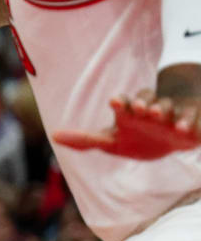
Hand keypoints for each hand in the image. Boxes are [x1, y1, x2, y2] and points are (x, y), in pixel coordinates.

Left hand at [54, 94, 200, 159]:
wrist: (173, 138)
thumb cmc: (138, 138)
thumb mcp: (112, 142)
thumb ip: (85, 140)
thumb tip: (54, 135)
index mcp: (129, 113)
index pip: (123, 103)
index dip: (120, 102)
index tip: (115, 102)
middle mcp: (150, 109)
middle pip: (145, 99)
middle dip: (142, 103)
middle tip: (140, 109)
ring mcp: (171, 113)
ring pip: (167, 106)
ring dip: (163, 109)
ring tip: (159, 114)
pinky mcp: (190, 119)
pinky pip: (190, 117)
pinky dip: (187, 121)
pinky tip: (183, 129)